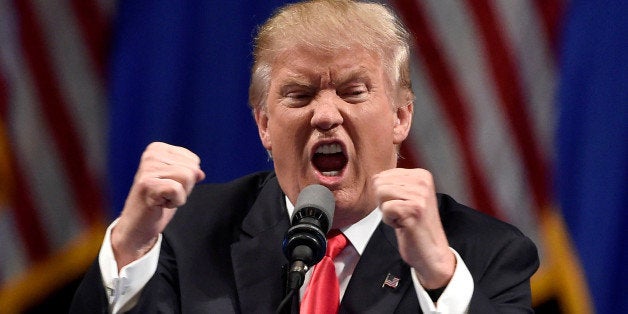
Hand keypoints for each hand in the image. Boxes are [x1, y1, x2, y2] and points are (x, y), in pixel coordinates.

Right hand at [111, 142, 204, 268]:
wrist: (137, 226)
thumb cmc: (157, 203)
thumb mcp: (176, 182)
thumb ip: (190, 172)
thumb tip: (200, 173)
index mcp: (158, 149)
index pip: (193, 161)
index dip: (187, 179)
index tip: (168, 186)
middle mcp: (151, 155)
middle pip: (192, 169)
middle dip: (184, 187)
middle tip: (165, 195)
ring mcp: (147, 169)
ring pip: (187, 178)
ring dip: (179, 195)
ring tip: (162, 198)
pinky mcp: (147, 184)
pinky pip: (177, 190)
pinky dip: (175, 202)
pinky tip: (160, 204)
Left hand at [372, 168, 454, 288]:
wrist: (431, 252)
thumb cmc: (415, 226)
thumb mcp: (407, 197)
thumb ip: (394, 184)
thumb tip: (374, 177)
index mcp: (421, 175)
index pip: (382, 175)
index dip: (385, 195)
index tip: (402, 206)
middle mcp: (422, 181)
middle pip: (379, 183)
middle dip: (384, 202)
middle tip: (401, 214)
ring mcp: (419, 195)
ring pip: (380, 194)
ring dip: (386, 211)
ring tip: (403, 218)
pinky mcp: (414, 209)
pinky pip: (385, 209)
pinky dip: (389, 221)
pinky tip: (403, 225)